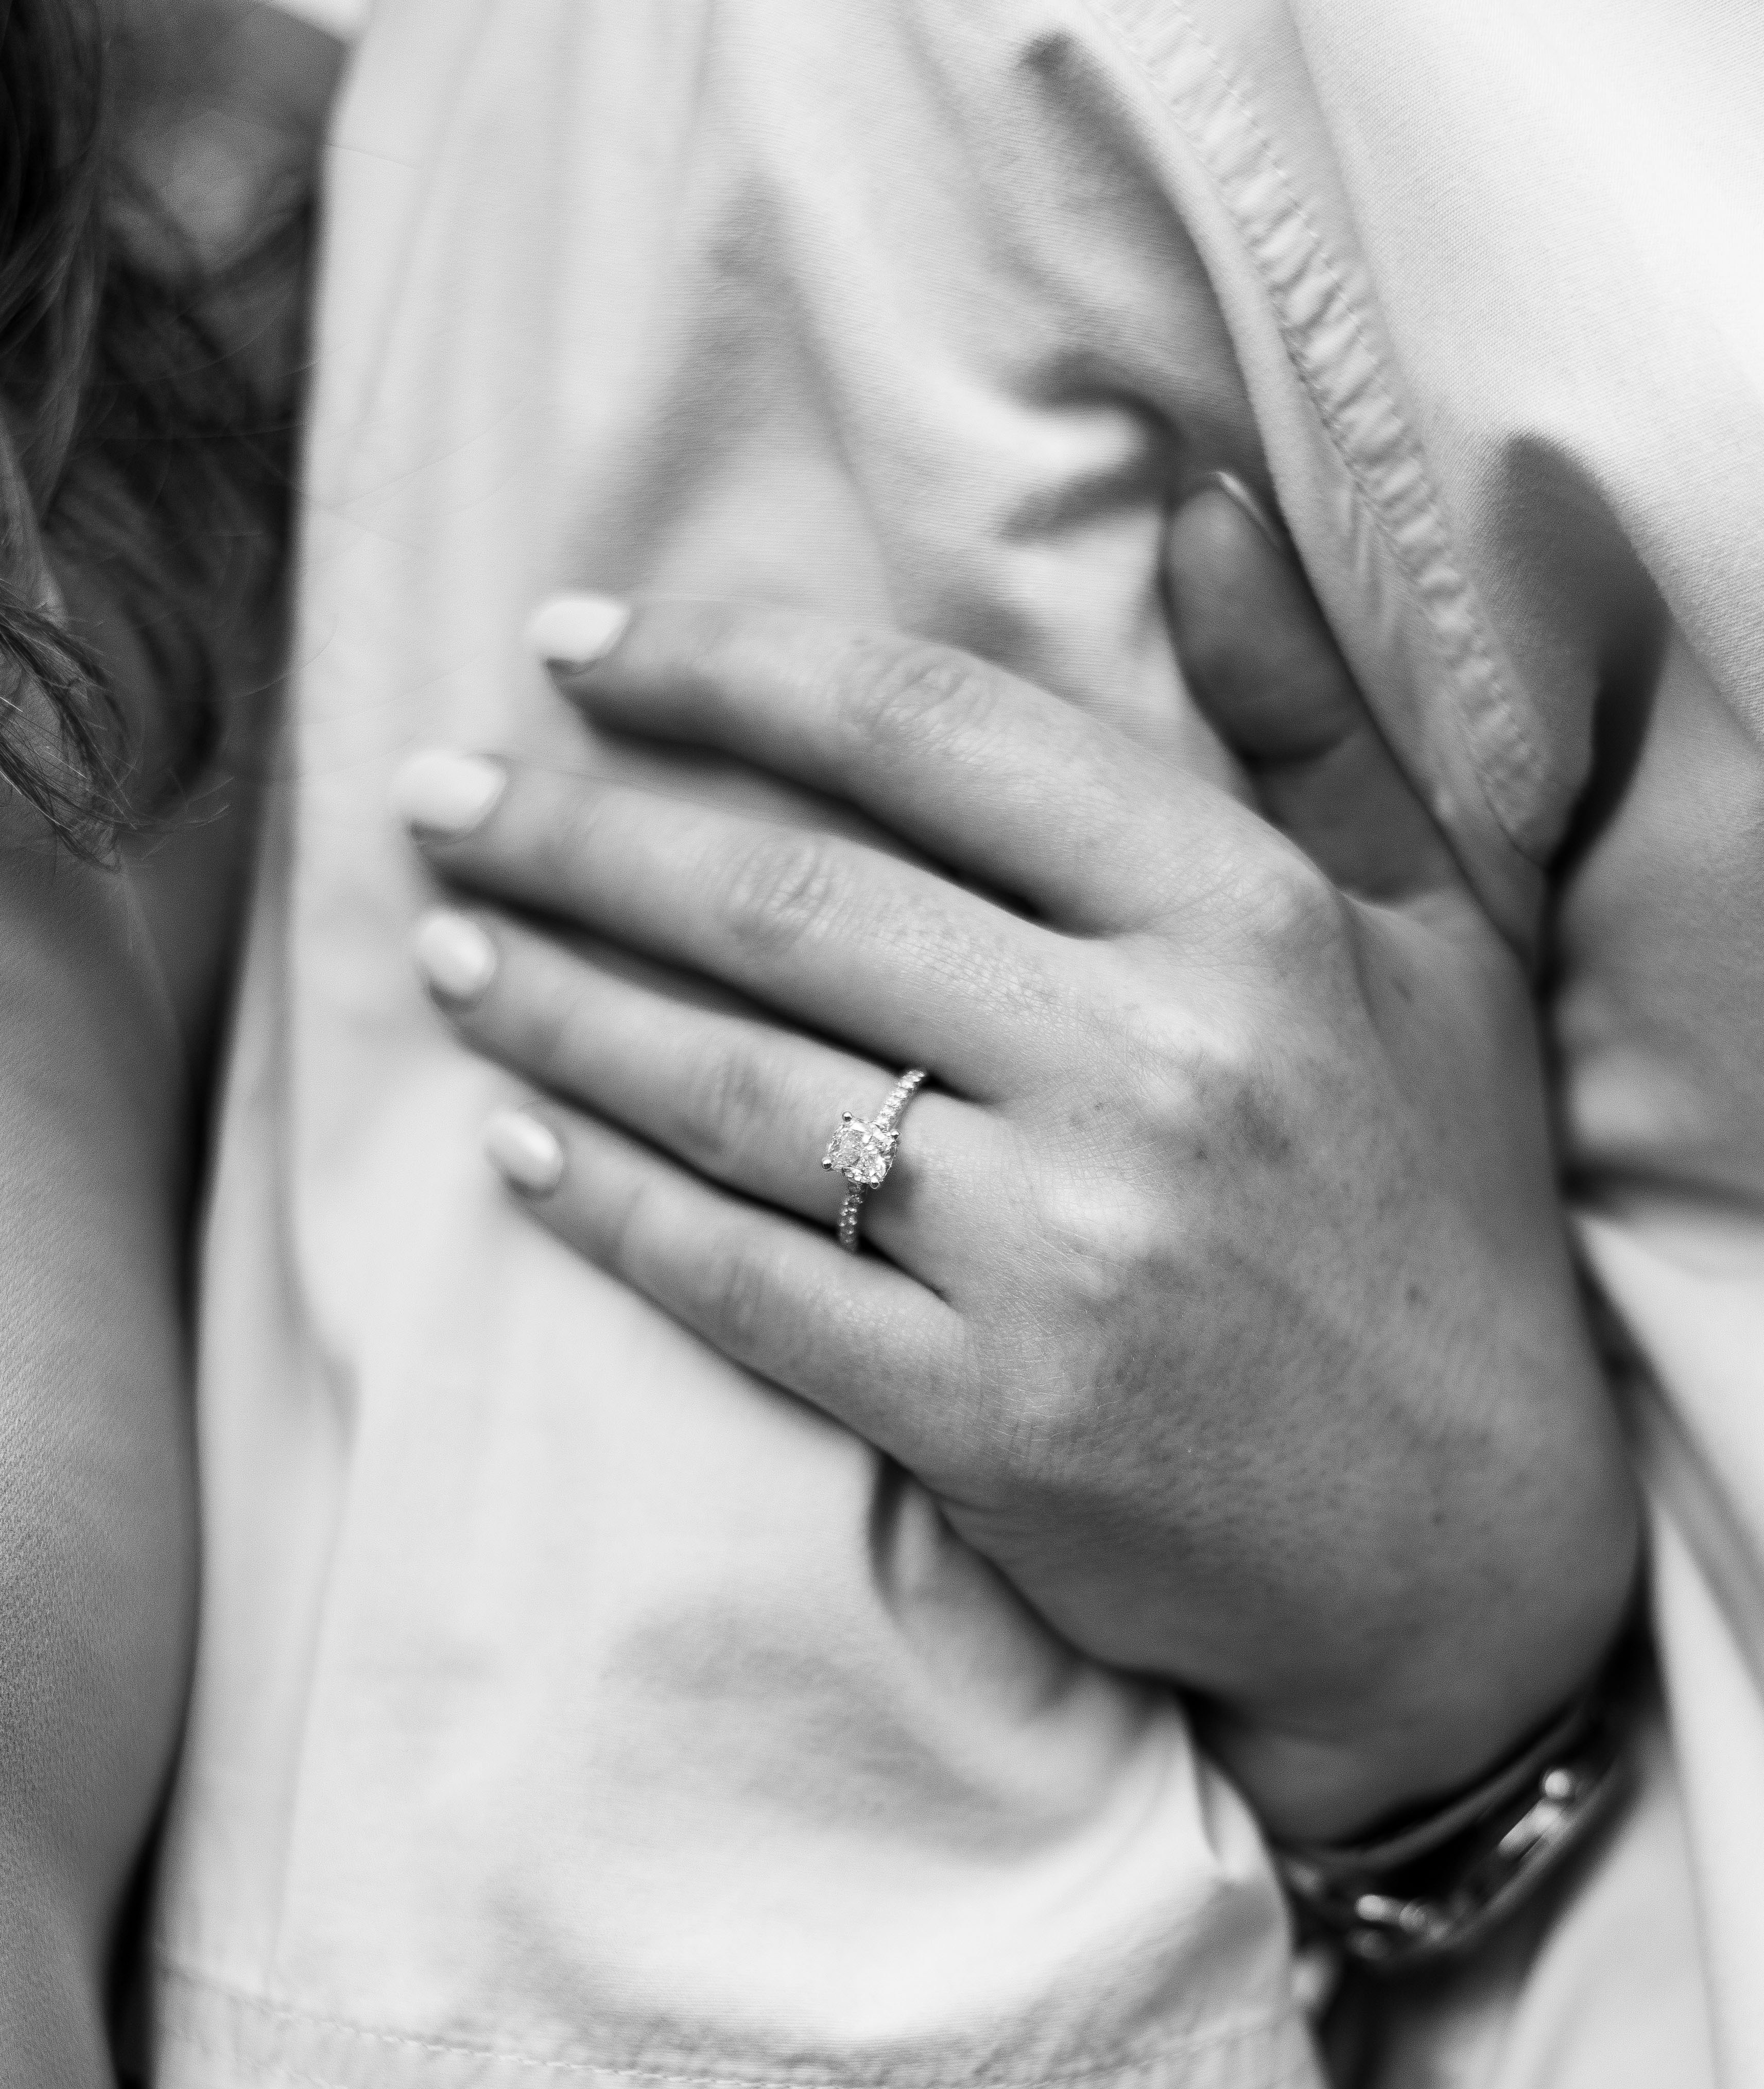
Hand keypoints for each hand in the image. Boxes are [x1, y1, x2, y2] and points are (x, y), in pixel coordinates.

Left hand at [401, 492, 1636, 1840]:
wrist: (1466, 1545)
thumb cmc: (1442, 1216)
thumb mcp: (1438, 939)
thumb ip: (1308, 719)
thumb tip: (1193, 500)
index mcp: (1247, 923)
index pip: (931, 737)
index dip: (727, 673)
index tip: (580, 649)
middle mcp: (1152, 1069)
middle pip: (790, 904)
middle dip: (579, 834)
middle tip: (442, 800)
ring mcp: (1065, 1254)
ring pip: (738, 1089)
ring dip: (557, 1010)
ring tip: (447, 952)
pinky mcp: (989, 1416)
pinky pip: (743, 1284)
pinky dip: (608, 1208)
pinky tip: (514, 1147)